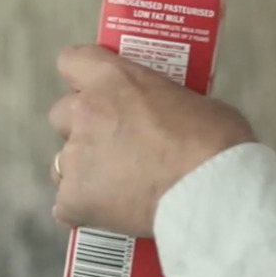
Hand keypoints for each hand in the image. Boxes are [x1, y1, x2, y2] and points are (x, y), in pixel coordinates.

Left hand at [48, 44, 254, 235]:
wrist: (211, 191)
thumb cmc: (214, 142)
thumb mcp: (193, 100)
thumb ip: (163, 102)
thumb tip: (168, 117)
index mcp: (113, 79)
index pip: (71, 61)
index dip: (82, 78)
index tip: (98, 91)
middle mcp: (85, 112)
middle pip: (61, 114)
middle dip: (81, 128)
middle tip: (114, 144)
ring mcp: (75, 157)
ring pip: (61, 162)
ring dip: (83, 170)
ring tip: (115, 187)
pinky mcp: (74, 198)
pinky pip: (67, 205)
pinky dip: (85, 210)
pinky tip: (111, 215)